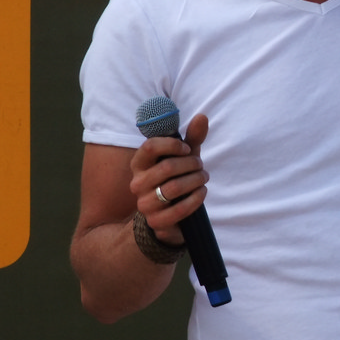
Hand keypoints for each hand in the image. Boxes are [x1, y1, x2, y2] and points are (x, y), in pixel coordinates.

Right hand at [128, 114, 208, 245]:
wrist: (170, 214)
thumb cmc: (176, 178)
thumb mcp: (183, 158)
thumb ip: (192, 138)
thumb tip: (202, 116)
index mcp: (139, 164)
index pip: (150, 146)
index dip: (173, 145)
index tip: (188, 149)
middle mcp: (137, 183)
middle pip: (167, 167)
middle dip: (191, 165)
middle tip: (201, 166)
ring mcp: (145, 204)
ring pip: (173, 188)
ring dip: (195, 181)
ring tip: (203, 179)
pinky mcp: (156, 222)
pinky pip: (179, 209)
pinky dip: (195, 199)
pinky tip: (201, 192)